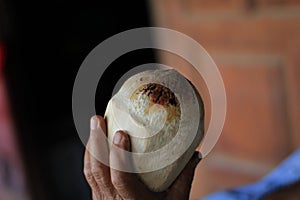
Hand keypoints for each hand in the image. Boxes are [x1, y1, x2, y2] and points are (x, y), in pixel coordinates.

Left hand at [84, 115, 200, 199]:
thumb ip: (185, 176)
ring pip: (91, 171)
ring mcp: (102, 198)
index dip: (118, 156)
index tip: (121, 133)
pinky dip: (91, 155)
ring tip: (94, 124)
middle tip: (97, 119)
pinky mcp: (98, 195)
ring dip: (91, 145)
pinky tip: (95, 141)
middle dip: (96, 142)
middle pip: (98, 170)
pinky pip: (90, 173)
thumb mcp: (177, 199)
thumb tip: (195, 153)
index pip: (120, 178)